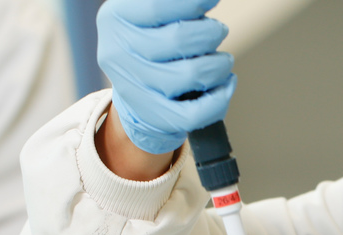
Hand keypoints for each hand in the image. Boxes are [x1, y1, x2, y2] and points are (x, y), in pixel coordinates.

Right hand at [97, 0, 235, 154]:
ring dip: (219, 65)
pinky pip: (195, 113)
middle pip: (180, 39)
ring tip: (221, 61)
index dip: (193, 3)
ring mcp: (133, 87)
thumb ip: (174, 5)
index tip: (210, 1)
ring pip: (192, 75)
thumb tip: (205, 0)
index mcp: (116, 17)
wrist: (135, 83)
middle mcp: (118, 52)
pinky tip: (226, 84)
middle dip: (211, 33)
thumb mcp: (150, 13)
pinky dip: (220, 97)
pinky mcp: (152, 116)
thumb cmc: (152, 39)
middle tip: (218, 31)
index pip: (158, 7)